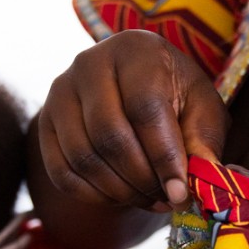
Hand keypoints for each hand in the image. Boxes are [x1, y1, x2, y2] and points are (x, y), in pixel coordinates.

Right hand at [37, 30, 227, 210]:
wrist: (136, 90)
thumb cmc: (176, 97)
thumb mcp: (202, 111)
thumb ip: (204, 143)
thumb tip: (202, 181)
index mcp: (136, 49)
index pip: (144, 108)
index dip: (163, 156)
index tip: (181, 192)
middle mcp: (89, 63)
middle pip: (109, 135)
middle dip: (142, 179)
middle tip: (167, 199)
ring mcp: (61, 92)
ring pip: (83, 157)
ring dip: (120, 191)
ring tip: (150, 199)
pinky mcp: (44, 122)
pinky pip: (61, 172)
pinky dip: (94, 195)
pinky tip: (122, 197)